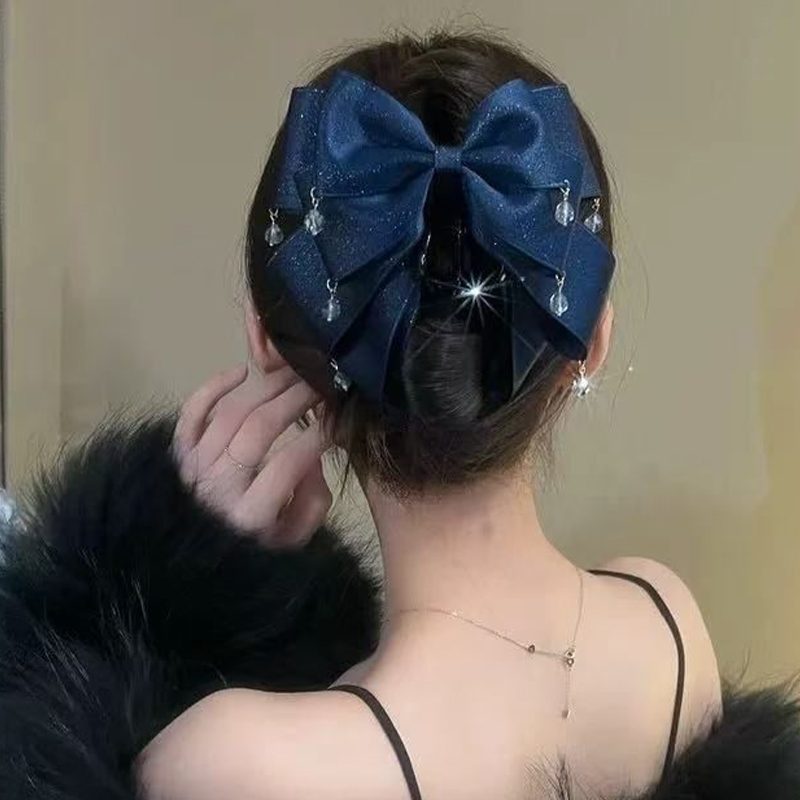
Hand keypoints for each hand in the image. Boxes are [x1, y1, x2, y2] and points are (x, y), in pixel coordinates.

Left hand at [171, 362, 331, 548]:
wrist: (195, 557)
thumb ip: (313, 500)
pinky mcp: (177, 452)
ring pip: (232, 411)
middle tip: (320, 383)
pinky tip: (243, 372)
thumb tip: (314, 455)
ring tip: (293, 372)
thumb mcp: (295, 537)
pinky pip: (193, 410)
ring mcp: (193, 465)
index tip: (338, 417)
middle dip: (297, 398)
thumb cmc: (255, 545)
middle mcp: (218, 486)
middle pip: (260, 426)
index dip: (318, 434)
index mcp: (250, 515)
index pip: (289, 462)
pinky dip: (215, 385)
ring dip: (266, 385)